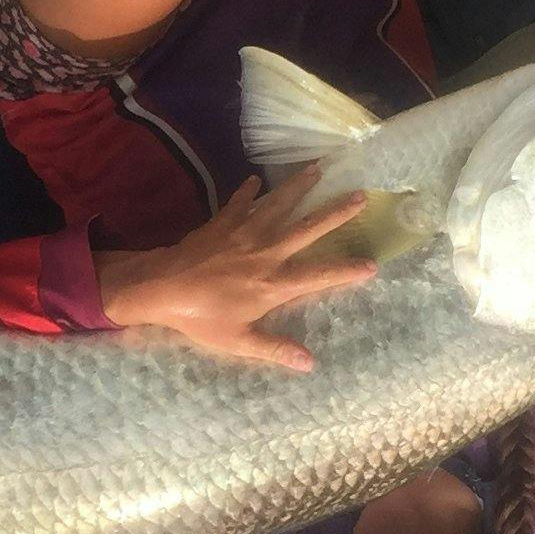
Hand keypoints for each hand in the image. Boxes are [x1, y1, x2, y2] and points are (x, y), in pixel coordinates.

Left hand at [94, 169, 375, 369]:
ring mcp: (245, 233)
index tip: (372, 263)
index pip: (318, 276)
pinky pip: (240, 203)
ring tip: (317, 169)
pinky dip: (248, 192)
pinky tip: (254, 180)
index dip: (346, 270)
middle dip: (335, 212)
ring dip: (298, 187)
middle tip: (360, 195)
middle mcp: (266, 253)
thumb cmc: (201, 318)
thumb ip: (275, 349)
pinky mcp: (223, 223)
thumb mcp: (238, 341)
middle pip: (308, 228)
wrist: (162, 287)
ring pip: (278, 205)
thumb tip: (309, 363)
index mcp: (273, 284)